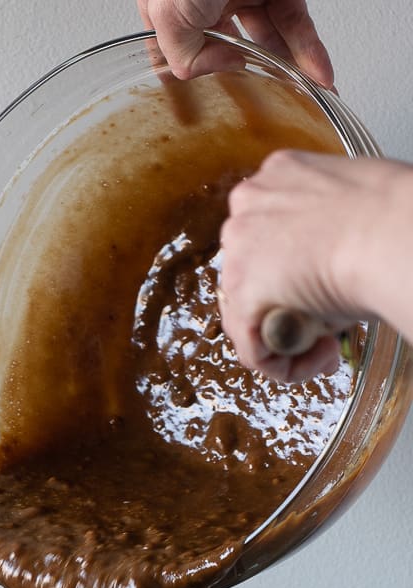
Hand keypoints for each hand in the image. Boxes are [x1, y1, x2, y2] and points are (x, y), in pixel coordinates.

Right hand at [138, 1, 333, 87]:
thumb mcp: (167, 19)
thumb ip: (185, 56)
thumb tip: (221, 68)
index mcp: (172, 9)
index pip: (183, 52)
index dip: (197, 79)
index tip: (213, 109)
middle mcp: (207, 1)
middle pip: (233, 49)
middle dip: (255, 78)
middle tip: (271, 106)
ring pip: (269, 38)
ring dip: (290, 69)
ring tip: (305, 95)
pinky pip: (294, 22)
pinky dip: (308, 49)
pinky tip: (317, 73)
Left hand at [218, 151, 412, 380]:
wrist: (392, 234)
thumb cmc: (395, 220)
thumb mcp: (351, 211)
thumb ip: (324, 231)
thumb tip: (327, 262)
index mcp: (276, 177)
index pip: (267, 239)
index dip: (296, 276)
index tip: (326, 291)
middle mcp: (248, 207)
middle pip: (253, 276)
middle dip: (291, 308)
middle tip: (329, 327)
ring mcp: (238, 250)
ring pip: (248, 315)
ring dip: (290, 340)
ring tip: (330, 344)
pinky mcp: (242, 293)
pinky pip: (253, 348)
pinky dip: (286, 365)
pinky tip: (322, 355)